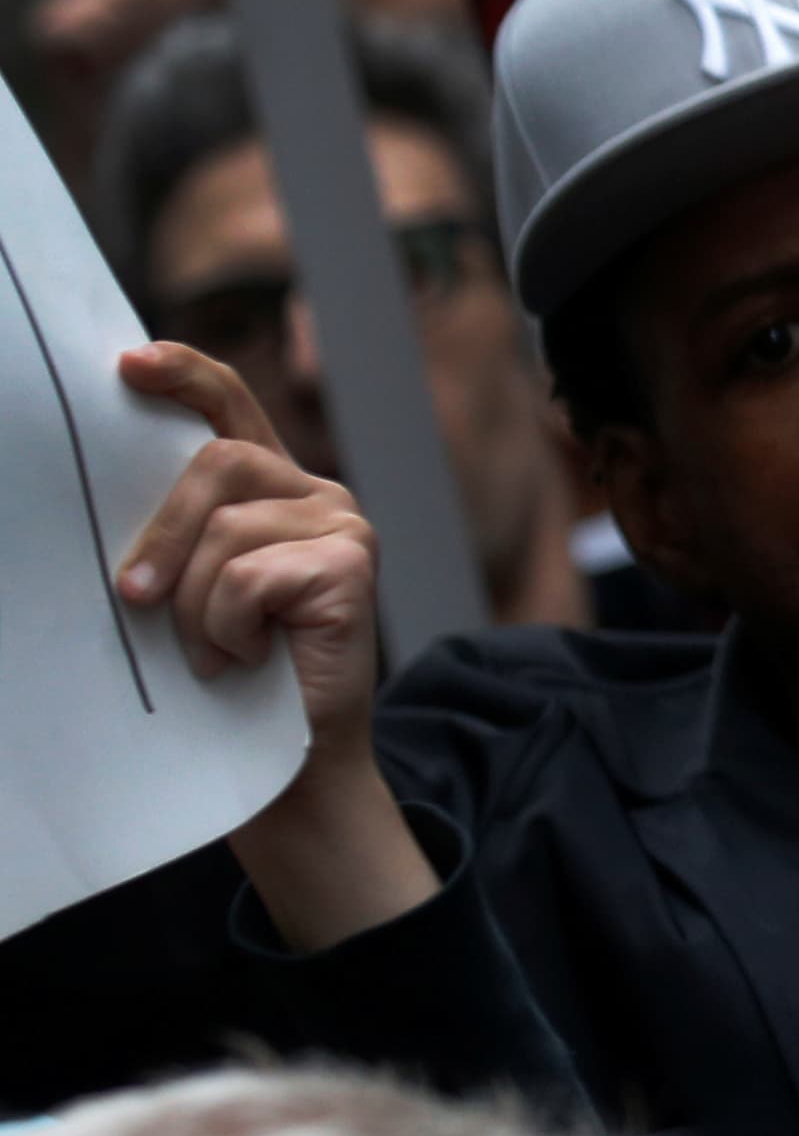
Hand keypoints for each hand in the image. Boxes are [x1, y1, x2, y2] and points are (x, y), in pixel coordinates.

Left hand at [113, 344, 432, 951]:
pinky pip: (248, 576)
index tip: (129, 364)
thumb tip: (109, 504)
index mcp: (272, 492)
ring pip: (225, 530)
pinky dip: (226, 628)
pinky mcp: (351, 565)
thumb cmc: (226, 687)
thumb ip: (177, 539)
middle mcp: (316, 495)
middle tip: (136, 602)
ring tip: (214, 654)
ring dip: (194, 607)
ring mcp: (343, 526)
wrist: (283, 771)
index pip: (229, 407)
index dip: (183, 374)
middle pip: (215, 466)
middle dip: (160, 537)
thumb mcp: (189, 595)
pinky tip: (246, 659)